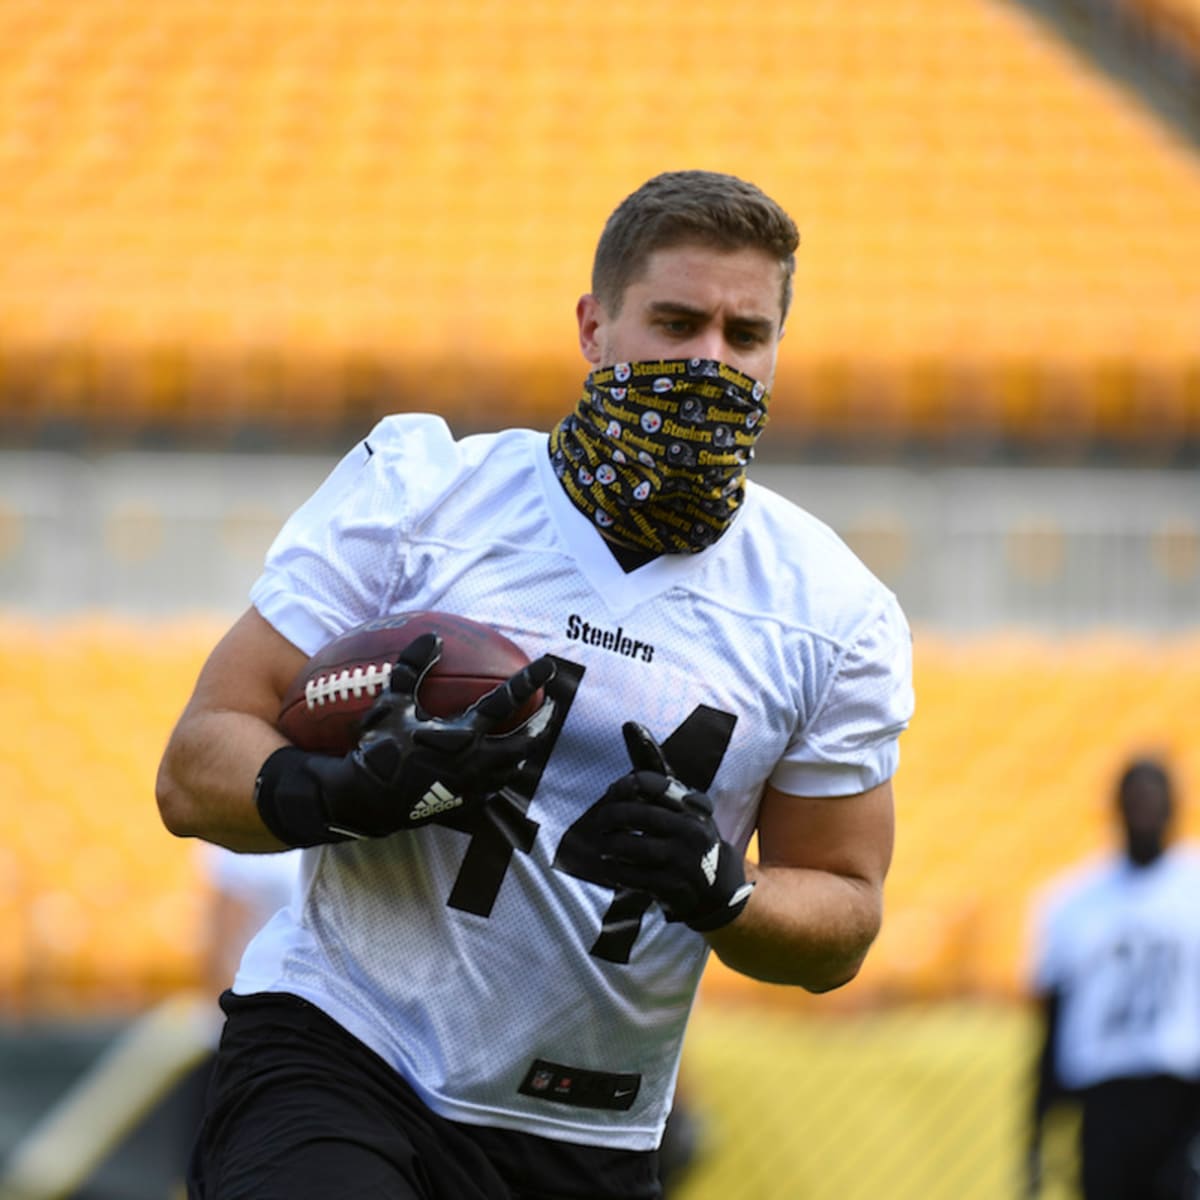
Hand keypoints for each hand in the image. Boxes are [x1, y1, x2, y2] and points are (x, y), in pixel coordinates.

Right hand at [256, 633, 555, 844]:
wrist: (367, 800)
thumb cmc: (378, 748)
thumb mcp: (391, 702)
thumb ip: (411, 667)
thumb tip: (432, 637)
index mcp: (462, 735)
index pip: (505, 702)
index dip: (528, 681)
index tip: (547, 666)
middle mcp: (475, 762)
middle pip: (525, 741)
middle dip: (542, 722)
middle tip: (551, 707)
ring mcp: (474, 786)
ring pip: (514, 766)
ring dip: (526, 747)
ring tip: (531, 733)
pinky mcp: (467, 804)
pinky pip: (497, 786)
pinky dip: (506, 770)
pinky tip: (503, 763)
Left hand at [556, 722, 753, 931]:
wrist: (718, 888)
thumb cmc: (689, 833)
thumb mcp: (679, 800)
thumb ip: (653, 766)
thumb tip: (629, 724)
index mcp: (691, 804)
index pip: (649, 783)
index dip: (623, 786)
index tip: (614, 792)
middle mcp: (690, 829)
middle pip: (635, 815)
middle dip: (609, 816)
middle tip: (599, 821)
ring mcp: (682, 860)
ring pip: (630, 846)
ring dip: (609, 844)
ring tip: (603, 842)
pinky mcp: (672, 887)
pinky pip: (632, 876)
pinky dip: (615, 869)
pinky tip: (609, 865)